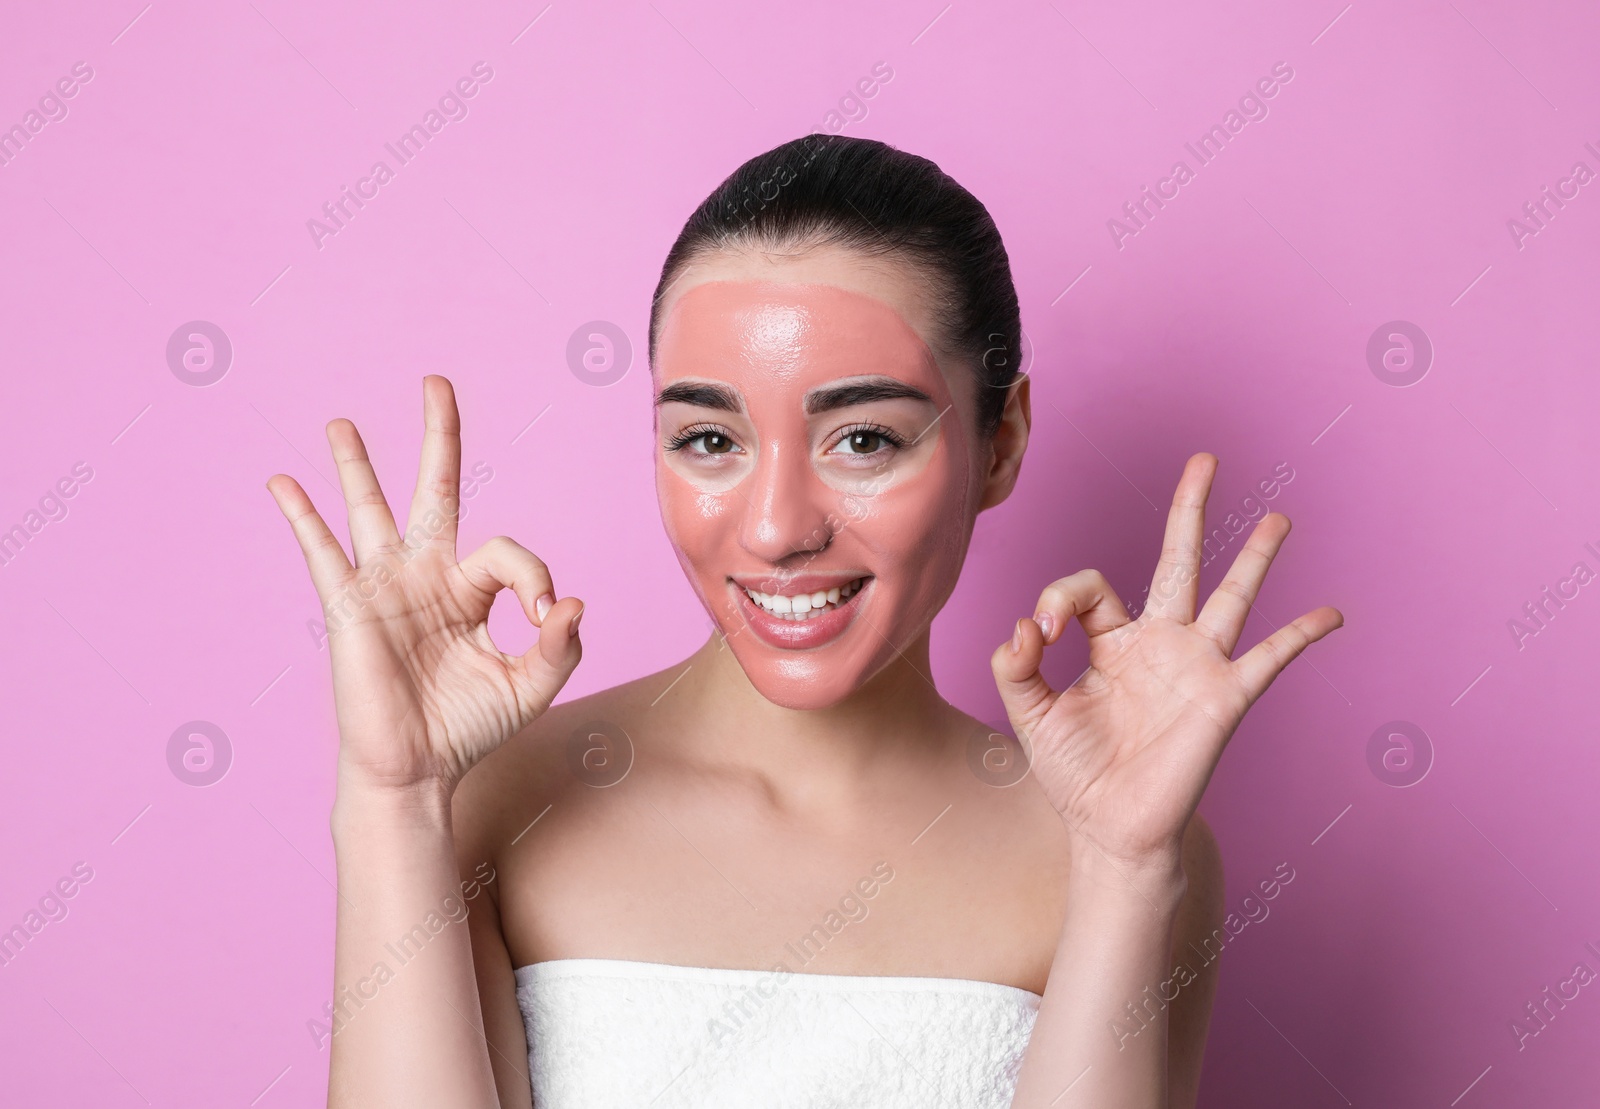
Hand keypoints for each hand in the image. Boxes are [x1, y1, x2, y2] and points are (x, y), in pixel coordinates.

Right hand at [267, 375, 583, 795]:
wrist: (417, 771)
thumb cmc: (470, 727)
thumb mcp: (532, 685)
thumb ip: (560, 645)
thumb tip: (573, 602)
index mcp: (471, 590)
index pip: (509, 552)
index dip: (535, 576)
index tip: (547, 615)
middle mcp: (427, 575)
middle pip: (434, 488)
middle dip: (438, 435)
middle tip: (437, 382)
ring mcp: (385, 586)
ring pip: (371, 509)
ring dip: (356, 463)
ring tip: (341, 421)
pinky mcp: (349, 606)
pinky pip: (322, 552)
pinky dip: (302, 516)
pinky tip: (282, 482)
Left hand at [990, 453, 1341, 869]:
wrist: (1109, 829)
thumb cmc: (1074, 772)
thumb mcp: (1029, 713)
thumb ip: (1013, 666)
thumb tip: (1022, 624)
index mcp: (1111, 641)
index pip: (1089, 588)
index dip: (1058, 599)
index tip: (1037, 634)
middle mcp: (1158, 643)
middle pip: (1177, 561)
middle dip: (1189, 510)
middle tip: (1204, 460)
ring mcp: (1195, 666)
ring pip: (1230, 597)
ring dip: (1254, 556)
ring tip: (1279, 517)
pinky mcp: (1223, 697)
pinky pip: (1268, 659)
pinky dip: (1299, 636)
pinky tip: (1332, 614)